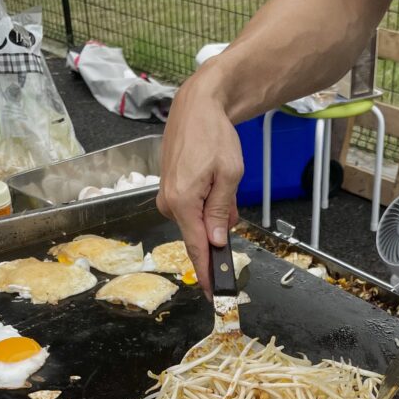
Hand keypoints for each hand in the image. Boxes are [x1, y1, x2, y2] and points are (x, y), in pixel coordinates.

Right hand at [156, 72, 243, 291]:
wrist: (196, 106)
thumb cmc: (214, 135)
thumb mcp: (229, 174)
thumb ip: (221, 211)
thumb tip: (215, 241)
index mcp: (183, 201)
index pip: (196, 248)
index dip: (207, 272)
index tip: (214, 292)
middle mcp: (169, 203)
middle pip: (196, 236)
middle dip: (217, 232)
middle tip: (232, 206)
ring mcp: (166, 197)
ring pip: (196, 221)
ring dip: (213, 215)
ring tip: (223, 185)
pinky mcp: (168, 191)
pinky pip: (191, 209)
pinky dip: (206, 205)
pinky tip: (214, 186)